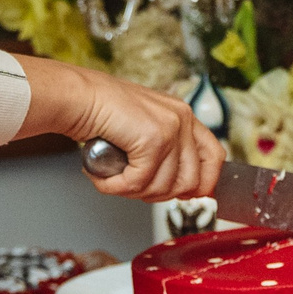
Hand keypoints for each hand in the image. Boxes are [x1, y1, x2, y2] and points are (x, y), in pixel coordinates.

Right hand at [15, 57, 223, 202]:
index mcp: (183, 116)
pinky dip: (117, 187)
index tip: (187, 196)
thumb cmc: (101, 112)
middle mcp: (182, 119)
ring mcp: (171, 128)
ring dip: (134, 192)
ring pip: (164, 187)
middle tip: (134, 188)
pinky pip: (140, 183)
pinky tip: (104, 177)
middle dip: (160, 195)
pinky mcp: (153, 139)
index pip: (214, 156)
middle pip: (191, 180)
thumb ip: (162, 152)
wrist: (78, 97)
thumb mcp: (141, 129)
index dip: (203, 183)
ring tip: (114, 179)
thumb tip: (178, 188)